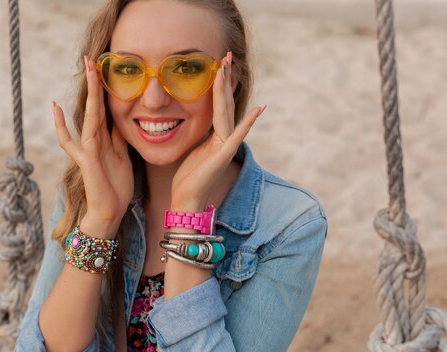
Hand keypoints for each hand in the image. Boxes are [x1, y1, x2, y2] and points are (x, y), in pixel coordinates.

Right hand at [53, 57, 133, 236]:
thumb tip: (121, 119)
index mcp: (105, 139)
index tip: (105, 70)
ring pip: (88, 114)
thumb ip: (119, 139)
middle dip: (94, 82)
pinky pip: (71, 140)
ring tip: (87, 68)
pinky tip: (55, 108)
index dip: (104, 90)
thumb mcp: (124, 157)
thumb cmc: (116, 188)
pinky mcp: (85, 160)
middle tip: (92, 58)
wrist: (109, 212)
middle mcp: (94, 140)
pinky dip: (61, 125)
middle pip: (95, 105)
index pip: (104, 109)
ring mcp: (87, 148)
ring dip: (89, 92)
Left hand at [171, 52, 264, 210]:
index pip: (218, 105)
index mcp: (214, 136)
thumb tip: (191, 120)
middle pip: (224, 103)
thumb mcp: (191, 149)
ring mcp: (225, 146)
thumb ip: (198, 134)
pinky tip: (259, 110)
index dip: (218, 84)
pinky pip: (236, 135)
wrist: (187, 199)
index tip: (218, 64)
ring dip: (227, 89)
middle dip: (225, 79)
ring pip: (226, 112)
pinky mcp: (223, 155)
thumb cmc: (187, 178)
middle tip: (226, 55)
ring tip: (227, 68)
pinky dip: (248, 122)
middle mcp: (223, 138)